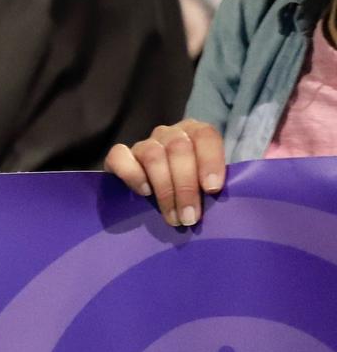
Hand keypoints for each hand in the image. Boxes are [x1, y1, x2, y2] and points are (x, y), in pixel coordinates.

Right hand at [105, 120, 225, 227]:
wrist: (162, 196)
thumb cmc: (194, 191)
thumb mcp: (211, 184)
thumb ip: (219, 184)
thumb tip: (232, 199)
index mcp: (196, 134)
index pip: (205, 135)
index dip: (210, 160)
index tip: (212, 189)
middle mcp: (170, 134)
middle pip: (178, 148)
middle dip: (186, 186)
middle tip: (190, 217)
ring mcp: (144, 143)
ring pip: (153, 154)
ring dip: (164, 189)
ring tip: (172, 217)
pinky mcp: (120, 156)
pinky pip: (120, 156)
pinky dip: (133, 174)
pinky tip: (144, 192)